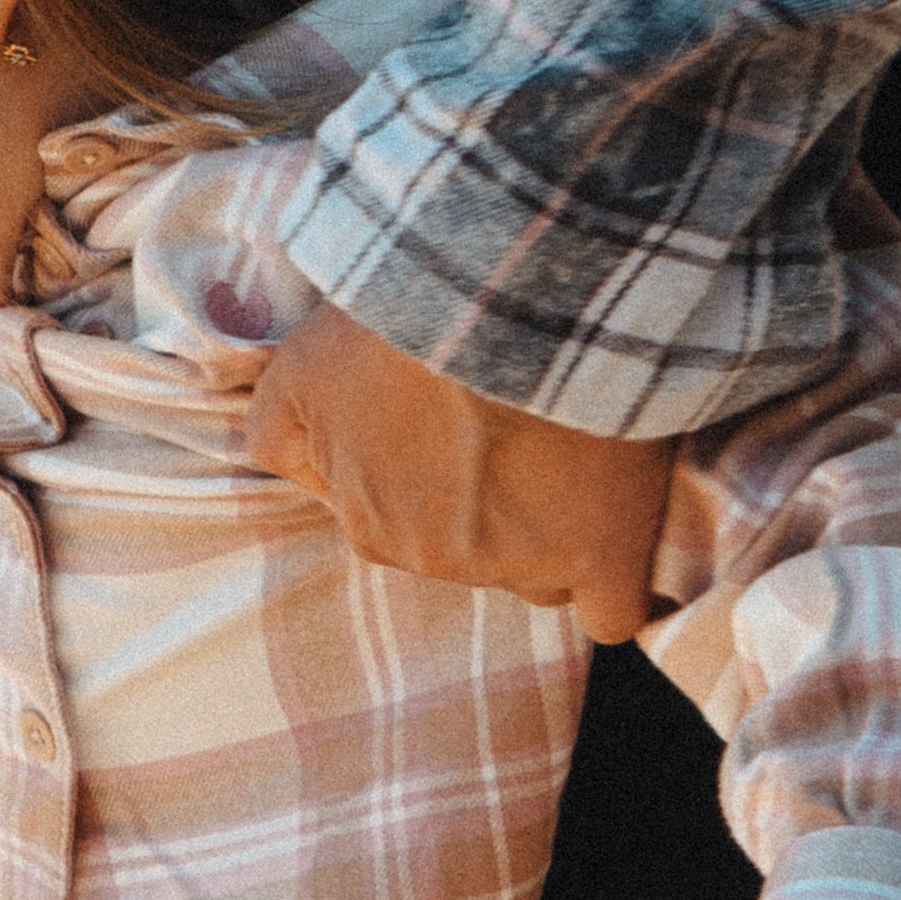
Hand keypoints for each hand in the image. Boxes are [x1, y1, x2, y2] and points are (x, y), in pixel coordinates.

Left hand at [247, 302, 672, 643]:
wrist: (509, 288)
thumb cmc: (403, 318)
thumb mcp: (300, 364)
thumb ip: (279, 433)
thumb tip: (294, 475)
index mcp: (369, 522)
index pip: (399, 524)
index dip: (436, 471)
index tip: (464, 419)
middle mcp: (439, 559)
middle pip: (472, 550)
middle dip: (493, 499)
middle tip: (520, 420)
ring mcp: (523, 565)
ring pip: (541, 573)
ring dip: (554, 528)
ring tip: (578, 453)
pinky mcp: (604, 559)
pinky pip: (612, 612)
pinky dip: (616, 581)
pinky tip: (621, 535)